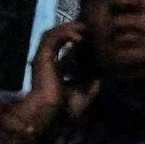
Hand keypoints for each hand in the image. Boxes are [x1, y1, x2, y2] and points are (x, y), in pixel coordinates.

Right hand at [0, 22, 91, 143]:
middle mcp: (47, 61)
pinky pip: (50, 38)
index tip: (93, 34)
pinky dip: (64, 34)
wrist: (53, 116)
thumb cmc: (66, 109)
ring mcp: (43, 58)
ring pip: (52, 33)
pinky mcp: (41, 58)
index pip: (63, 46)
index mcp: (55, 68)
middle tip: (90, 26)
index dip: (76, 37)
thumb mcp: (86, 91)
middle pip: (57, 36)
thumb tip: (103, 69)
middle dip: (73, 28)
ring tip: (85, 28)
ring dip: (69, 28)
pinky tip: (78, 37)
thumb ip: (92, 79)